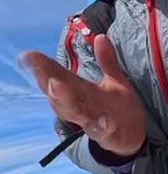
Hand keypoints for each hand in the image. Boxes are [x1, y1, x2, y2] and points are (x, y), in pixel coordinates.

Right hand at [20, 35, 145, 155]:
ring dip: (65, 101)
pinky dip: (102, 127)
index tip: (29, 55)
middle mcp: (82, 105)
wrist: (132, 137)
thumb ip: (107, 61)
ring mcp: (93, 121)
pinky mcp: (108, 135)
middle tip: (43, 71)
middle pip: (60, 96)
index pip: (58, 77)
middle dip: (50, 84)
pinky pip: (102, 132)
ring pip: (74, 113)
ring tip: (57, 86)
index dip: (43, 68)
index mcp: (81, 91)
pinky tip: (104, 121)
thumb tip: (100, 36)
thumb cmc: (118, 108)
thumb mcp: (115, 81)